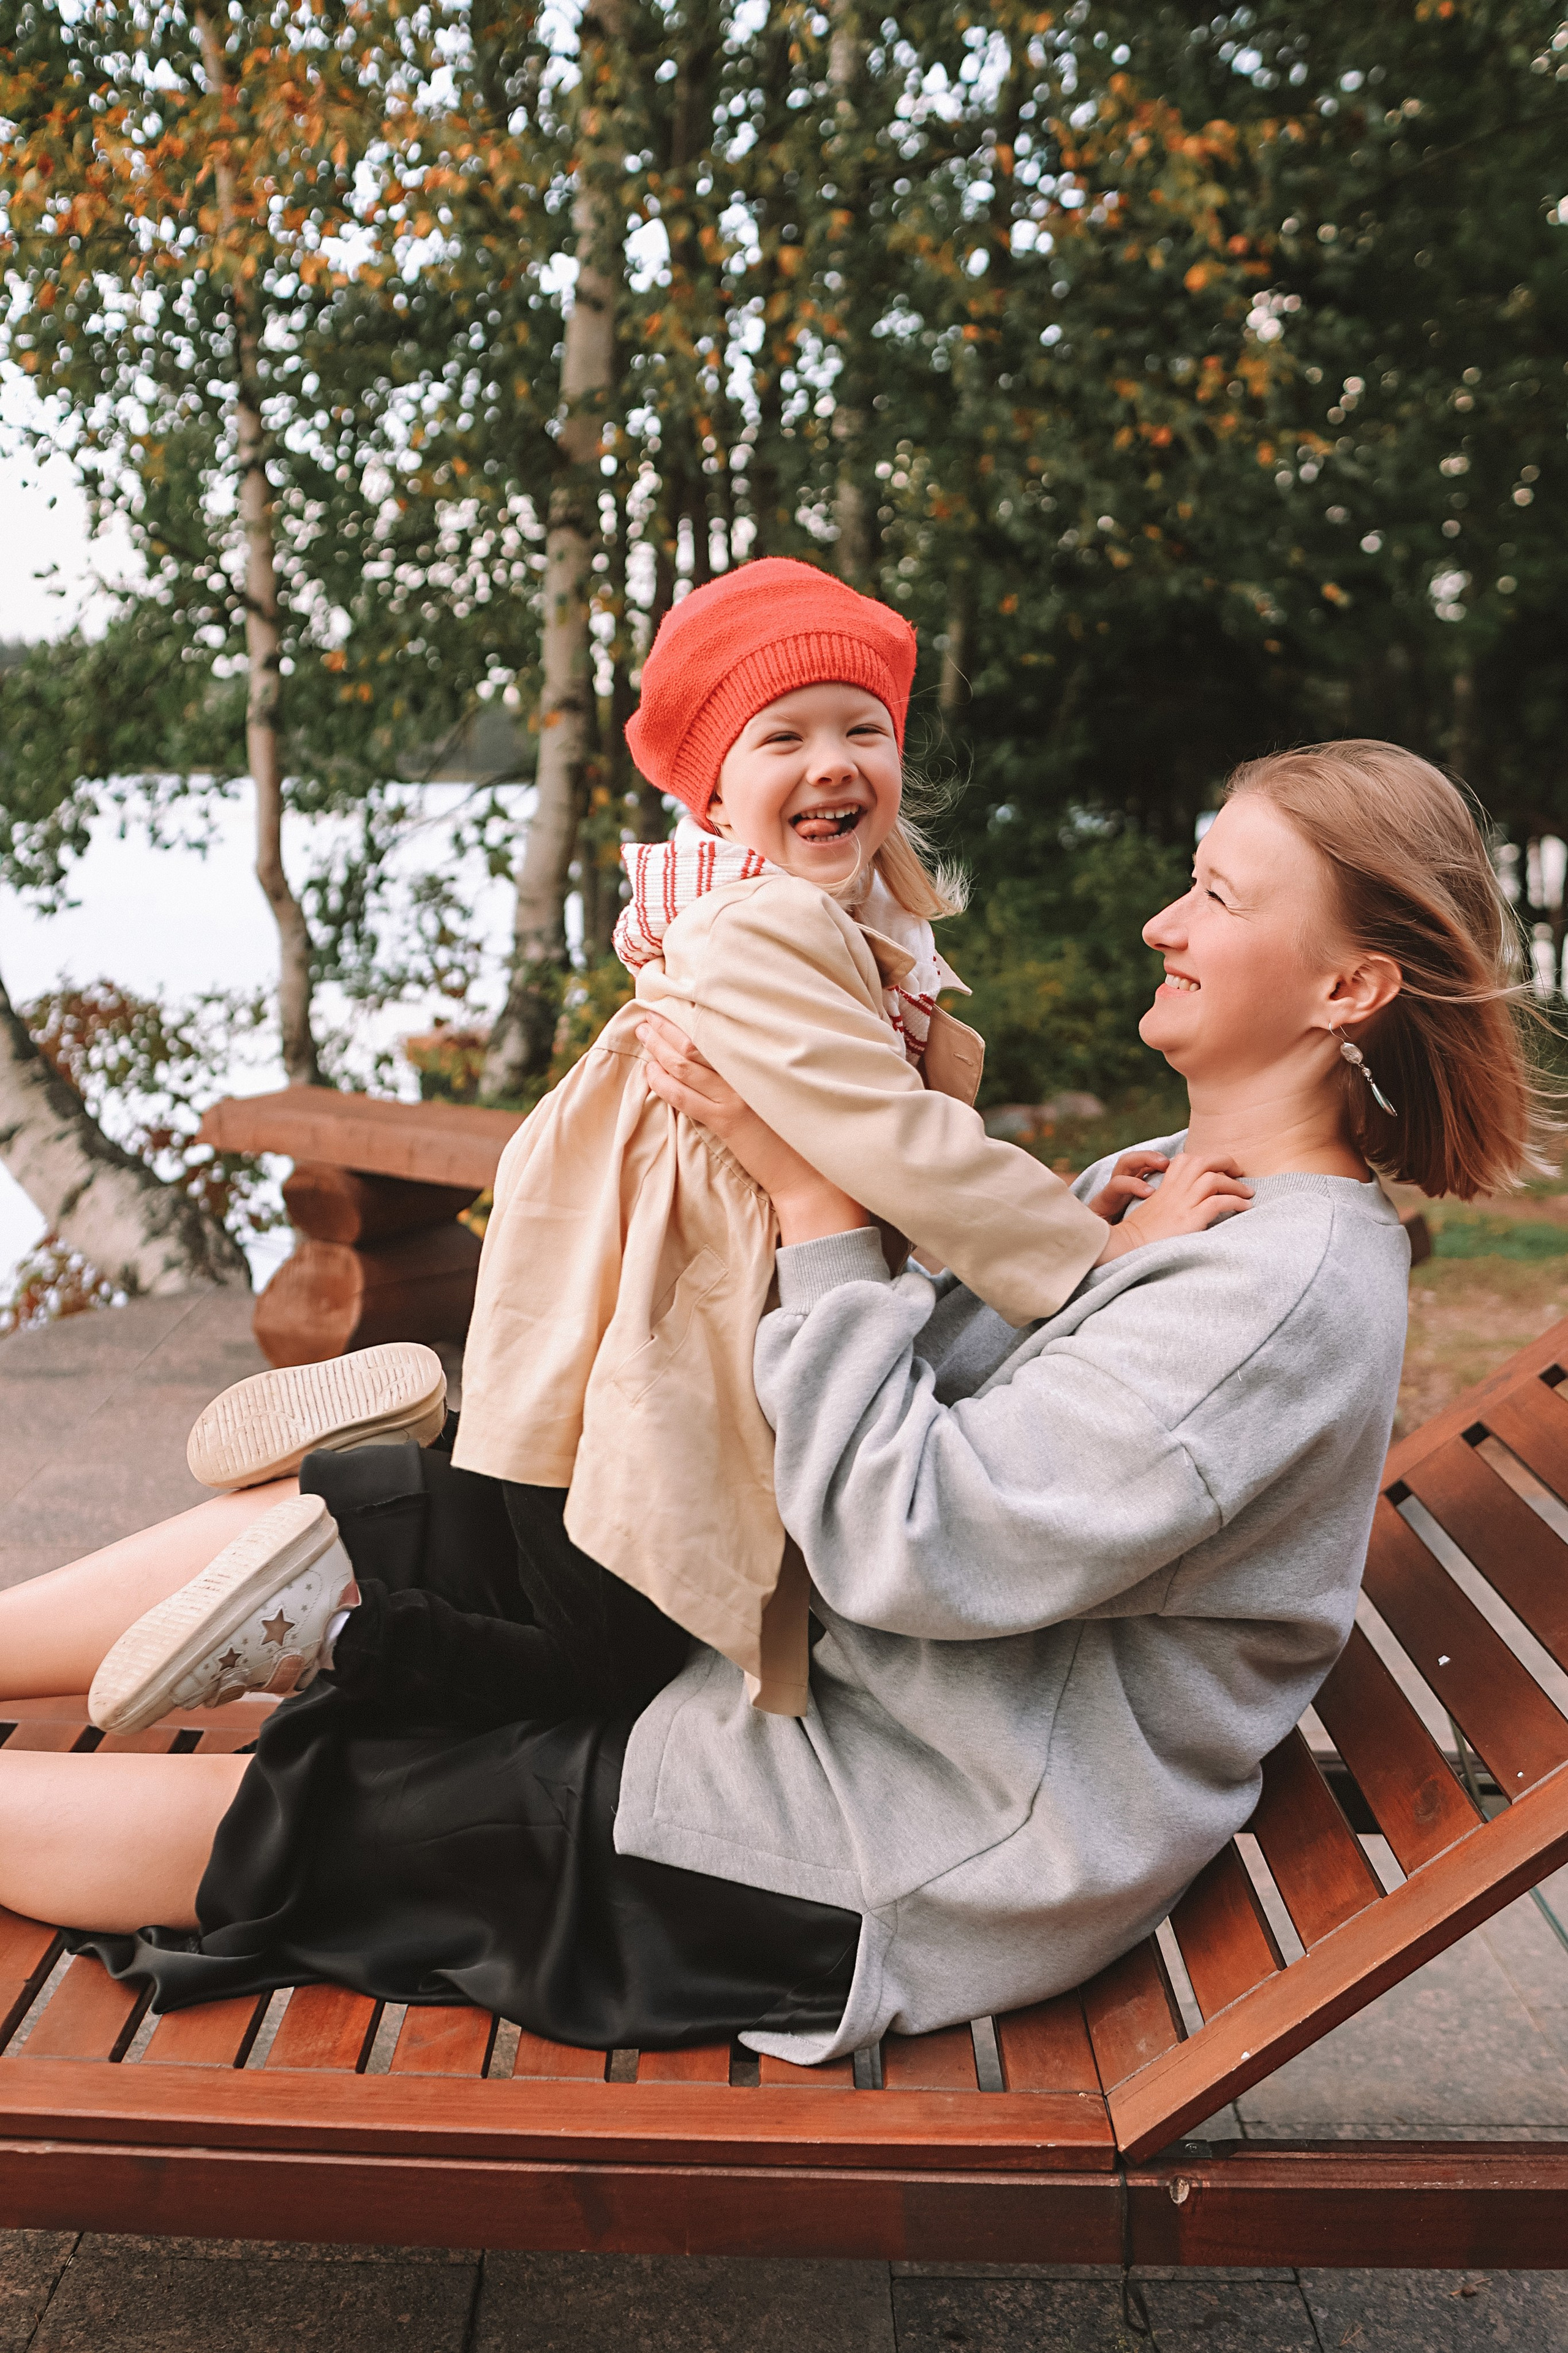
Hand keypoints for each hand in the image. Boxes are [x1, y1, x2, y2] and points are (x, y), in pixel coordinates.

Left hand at [636, 1014, 869, 1245]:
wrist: (810, 1174)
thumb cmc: (803, 1127)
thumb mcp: (791, 1084)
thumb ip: (768, 1062)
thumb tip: (741, 1042)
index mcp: (765, 1057)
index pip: (722, 1026)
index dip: (695, 1011)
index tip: (676, 1000)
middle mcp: (749, 1071)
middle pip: (696, 1040)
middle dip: (668, 1025)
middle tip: (649, 1014)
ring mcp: (735, 1096)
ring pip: (684, 1064)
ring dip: (658, 1047)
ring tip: (644, 1033)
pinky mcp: (726, 1121)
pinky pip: (683, 1097)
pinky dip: (662, 1082)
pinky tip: (650, 1072)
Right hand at [1094, 1150, 1252, 1263]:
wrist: (1128, 1246)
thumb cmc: (1143, 1232)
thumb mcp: (1154, 1207)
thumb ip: (1170, 1197)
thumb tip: (1192, 1198)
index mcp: (1166, 1185)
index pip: (1187, 1159)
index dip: (1207, 1160)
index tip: (1221, 1170)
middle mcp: (1175, 1190)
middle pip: (1204, 1161)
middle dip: (1226, 1163)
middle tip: (1239, 1173)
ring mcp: (1183, 1204)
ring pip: (1214, 1179)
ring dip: (1236, 1185)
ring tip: (1248, 1194)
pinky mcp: (1190, 1219)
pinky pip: (1219, 1202)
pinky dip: (1236, 1202)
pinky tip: (1244, 1208)